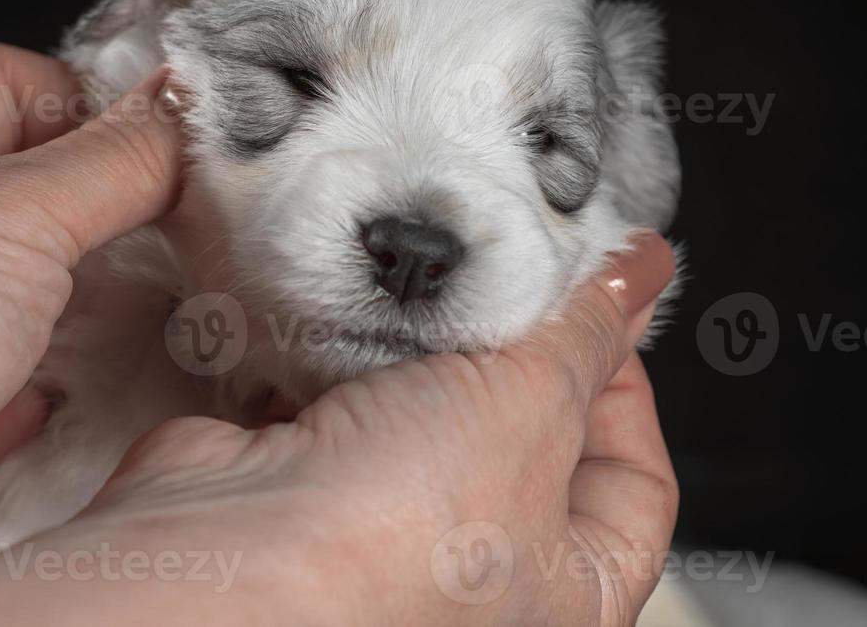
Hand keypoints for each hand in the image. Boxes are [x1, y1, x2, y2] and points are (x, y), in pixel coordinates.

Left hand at [0, 42, 183, 591]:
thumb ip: (115, 158)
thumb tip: (180, 112)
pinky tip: (71, 378)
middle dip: (88, 195)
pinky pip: (9, 373)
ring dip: (77, 289)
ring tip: (138, 285)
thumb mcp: (18, 209)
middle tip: (158, 202)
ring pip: (15, 281)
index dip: (71, 92)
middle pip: (10, 182)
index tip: (145, 124)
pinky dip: (46, 375)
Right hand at [0, 232, 677, 626]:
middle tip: (514, 273)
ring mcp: (386, 521)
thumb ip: (584, 337)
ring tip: (429, 290)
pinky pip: (348, 391)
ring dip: (425, 343)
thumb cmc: (388, 543)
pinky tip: (351, 317)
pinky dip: (348, 349)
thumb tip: (636, 280)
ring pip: (432, 401)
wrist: (229, 550)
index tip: (605, 302)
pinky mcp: (308, 474)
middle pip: (530, 430)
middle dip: (516, 349)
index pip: (636, 480)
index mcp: (567, 593)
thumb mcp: (530, 411)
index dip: (629, 381)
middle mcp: (477, 568)